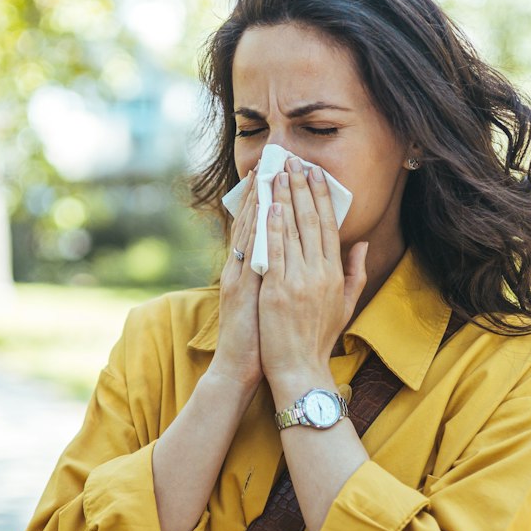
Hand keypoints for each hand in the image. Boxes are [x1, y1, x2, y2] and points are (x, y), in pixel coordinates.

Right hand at [210, 169, 262, 389]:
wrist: (239, 369)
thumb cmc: (260, 340)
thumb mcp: (270, 303)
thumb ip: (277, 278)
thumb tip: (292, 260)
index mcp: (249, 271)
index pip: (259, 229)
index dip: (268, 202)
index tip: (279, 175)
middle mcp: (240, 269)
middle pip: (251, 222)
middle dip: (262, 191)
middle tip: (272, 161)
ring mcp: (237, 277)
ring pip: (247, 231)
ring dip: (256, 201)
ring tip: (266, 173)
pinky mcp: (238, 288)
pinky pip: (247, 253)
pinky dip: (254, 229)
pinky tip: (263, 209)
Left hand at [259, 158, 367, 392]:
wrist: (300, 369)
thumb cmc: (320, 339)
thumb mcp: (346, 305)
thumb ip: (355, 272)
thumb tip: (362, 243)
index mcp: (335, 274)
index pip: (328, 226)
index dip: (321, 197)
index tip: (315, 174)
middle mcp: (318, 273)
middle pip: (310, 221)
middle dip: (302, 188)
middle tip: (294, 162)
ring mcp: (297, 281)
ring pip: (291, 231)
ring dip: (284, 199)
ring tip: (277, 174)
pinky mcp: (276, 290)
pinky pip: (274, 252)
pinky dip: (271, 228)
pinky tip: (268, 207)